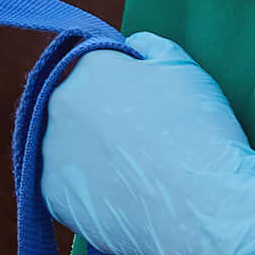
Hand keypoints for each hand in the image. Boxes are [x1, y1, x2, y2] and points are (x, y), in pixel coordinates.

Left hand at [40, 34, 254, 254]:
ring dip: (94, 158)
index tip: (150, 114)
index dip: (127, 93)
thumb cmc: (200, 132)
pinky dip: (91, 194)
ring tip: (137, 178)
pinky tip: (125, 201)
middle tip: (145, 148)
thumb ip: (149, 47)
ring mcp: (50, 153)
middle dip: (104, 123)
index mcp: (90, 67)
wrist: (204, 207)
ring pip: (71, 150)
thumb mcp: (185, 68)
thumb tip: (130, 47)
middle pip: (79, 110)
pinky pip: (68, 190)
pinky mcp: (52, 197)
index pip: (99, 72)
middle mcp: (59, 104)